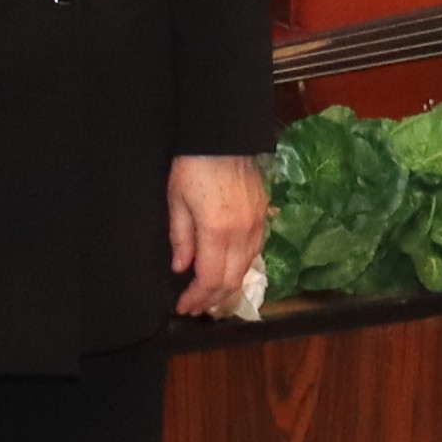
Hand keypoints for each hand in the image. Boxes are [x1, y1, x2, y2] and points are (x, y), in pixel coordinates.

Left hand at [167, 153, 268, 315]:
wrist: (222, 133)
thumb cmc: (192, 165)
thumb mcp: (176, 200)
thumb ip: (180, 238)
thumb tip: (182, 268)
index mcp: (218, 230)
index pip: (211, 279)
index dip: (197, 298)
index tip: (183, 306)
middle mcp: (243, 232)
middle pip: (233, 280)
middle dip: (212, 300)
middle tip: (195, 308)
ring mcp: (258, 222)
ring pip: (248, 267)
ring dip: (229, 286)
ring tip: (211, 295)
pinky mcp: (264, 213)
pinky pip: (257, 250)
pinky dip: (242, 267)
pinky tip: (230, 269)